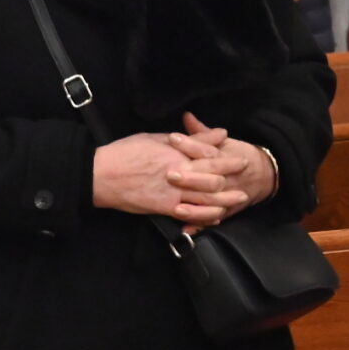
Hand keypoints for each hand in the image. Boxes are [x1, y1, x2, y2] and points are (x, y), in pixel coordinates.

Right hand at [93, 131, 241, 227]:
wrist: (101, 175)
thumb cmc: (125, 152)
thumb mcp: (157, 138)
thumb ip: (189, 138)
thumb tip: (216, 133)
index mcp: (177, 154)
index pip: (211, 157)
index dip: (229, 159)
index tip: (241, 157)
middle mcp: (179, 173)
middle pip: (214, 179)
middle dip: (233, 179)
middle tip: (247, 179)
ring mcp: (172, 193)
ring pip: (207, 199)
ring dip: (226, 199)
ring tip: (239, 199)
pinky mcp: (164, 208)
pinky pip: (191, 215)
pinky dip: (206, 216)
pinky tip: (216, 215)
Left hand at [174, 113, 278, 217]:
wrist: (265, 174)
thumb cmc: (238, 155)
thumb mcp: (224, 142)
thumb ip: (204, 132)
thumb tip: (186, 116)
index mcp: (224, 157)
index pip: (206, 149)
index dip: (190, 144)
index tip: (172, 138)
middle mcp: (226, 177)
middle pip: (208, 177)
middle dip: (190, 177)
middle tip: (169, 174)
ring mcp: (228, 196)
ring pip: (212, 202)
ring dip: (194, 207)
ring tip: (176, 208)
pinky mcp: (228, 210)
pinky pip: (213, 218)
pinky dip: (200, 225)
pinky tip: (186, 230)